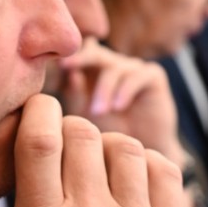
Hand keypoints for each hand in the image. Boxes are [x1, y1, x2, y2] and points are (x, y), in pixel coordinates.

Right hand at [0, 94, 188, 206]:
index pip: (41, 140)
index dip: (36, 112)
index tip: (33, 112)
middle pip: (84, 135)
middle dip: (67, 131)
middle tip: (60, 151)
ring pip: (126, 148)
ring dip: (106, 148)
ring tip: (94, 170)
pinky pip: (165, 172)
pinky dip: (146, 165)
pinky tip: (129, 183)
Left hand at [57, 38, 183, 165]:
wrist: (137, 154)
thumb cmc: (107, 133)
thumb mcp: (85, 113)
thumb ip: (75, 93)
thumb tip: (70, 73)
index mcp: (91, 69)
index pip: (78, 52)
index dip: (68, 54)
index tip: (54, 61)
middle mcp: (112, 64)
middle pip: (95, 51)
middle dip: (80, 58)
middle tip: (66, 66)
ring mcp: (133, 68)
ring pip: (114, 67)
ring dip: (104, 89)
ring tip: (97, 112)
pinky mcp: (153, 76)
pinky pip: (137, 75)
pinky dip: (125, 90)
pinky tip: (118, 107)